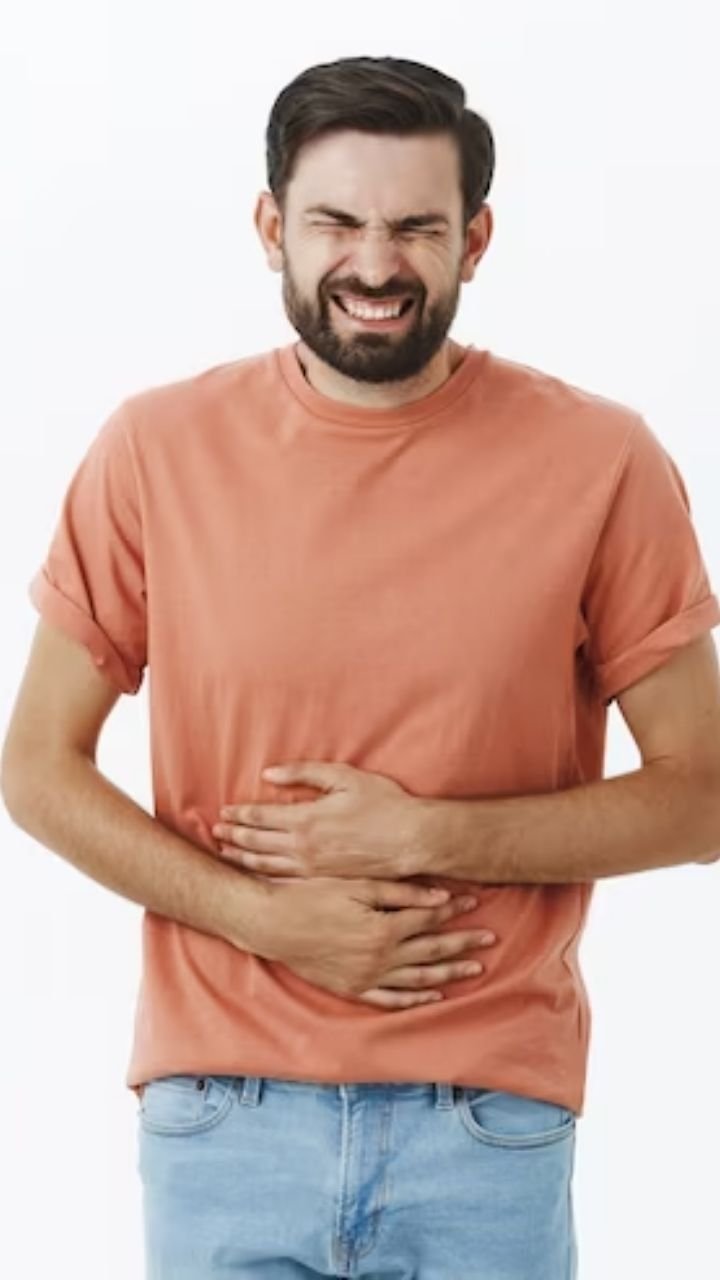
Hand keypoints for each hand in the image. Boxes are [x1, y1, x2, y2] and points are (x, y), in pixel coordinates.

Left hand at [212, 760, 429, 879]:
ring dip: (242, 858)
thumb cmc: (384, 805)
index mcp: (305, 819)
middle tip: (216, 833)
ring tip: (226, 854)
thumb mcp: (345, 778)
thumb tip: (269, 774)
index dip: (238, 815)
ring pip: (265, 864)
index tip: (223, 812)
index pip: (260, 817)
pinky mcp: (323, 880)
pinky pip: (284, 880)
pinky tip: (256, 874)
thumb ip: (304, 773)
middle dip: (233, 836)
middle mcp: (303, 847)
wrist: (412, 841)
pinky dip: (263, 875)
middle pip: (256, 842)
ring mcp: (311, 867)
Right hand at [247, 876, 496, 1008]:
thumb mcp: (355, 885)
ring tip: (475, 968)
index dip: (455, 910)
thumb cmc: (310, 895)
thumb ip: (399, 892)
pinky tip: (434, 995)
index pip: (429, 918)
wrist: (270, 923)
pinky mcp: (351, 989)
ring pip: (418, 979)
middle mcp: (379, 958)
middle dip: (463, 944)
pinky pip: (391, 999)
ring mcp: (366, 978)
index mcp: (382, 928)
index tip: (475, 903)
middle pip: (432, 951)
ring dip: (449, 973)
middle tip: (491, 939)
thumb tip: (440, 895)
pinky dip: (415, 999)